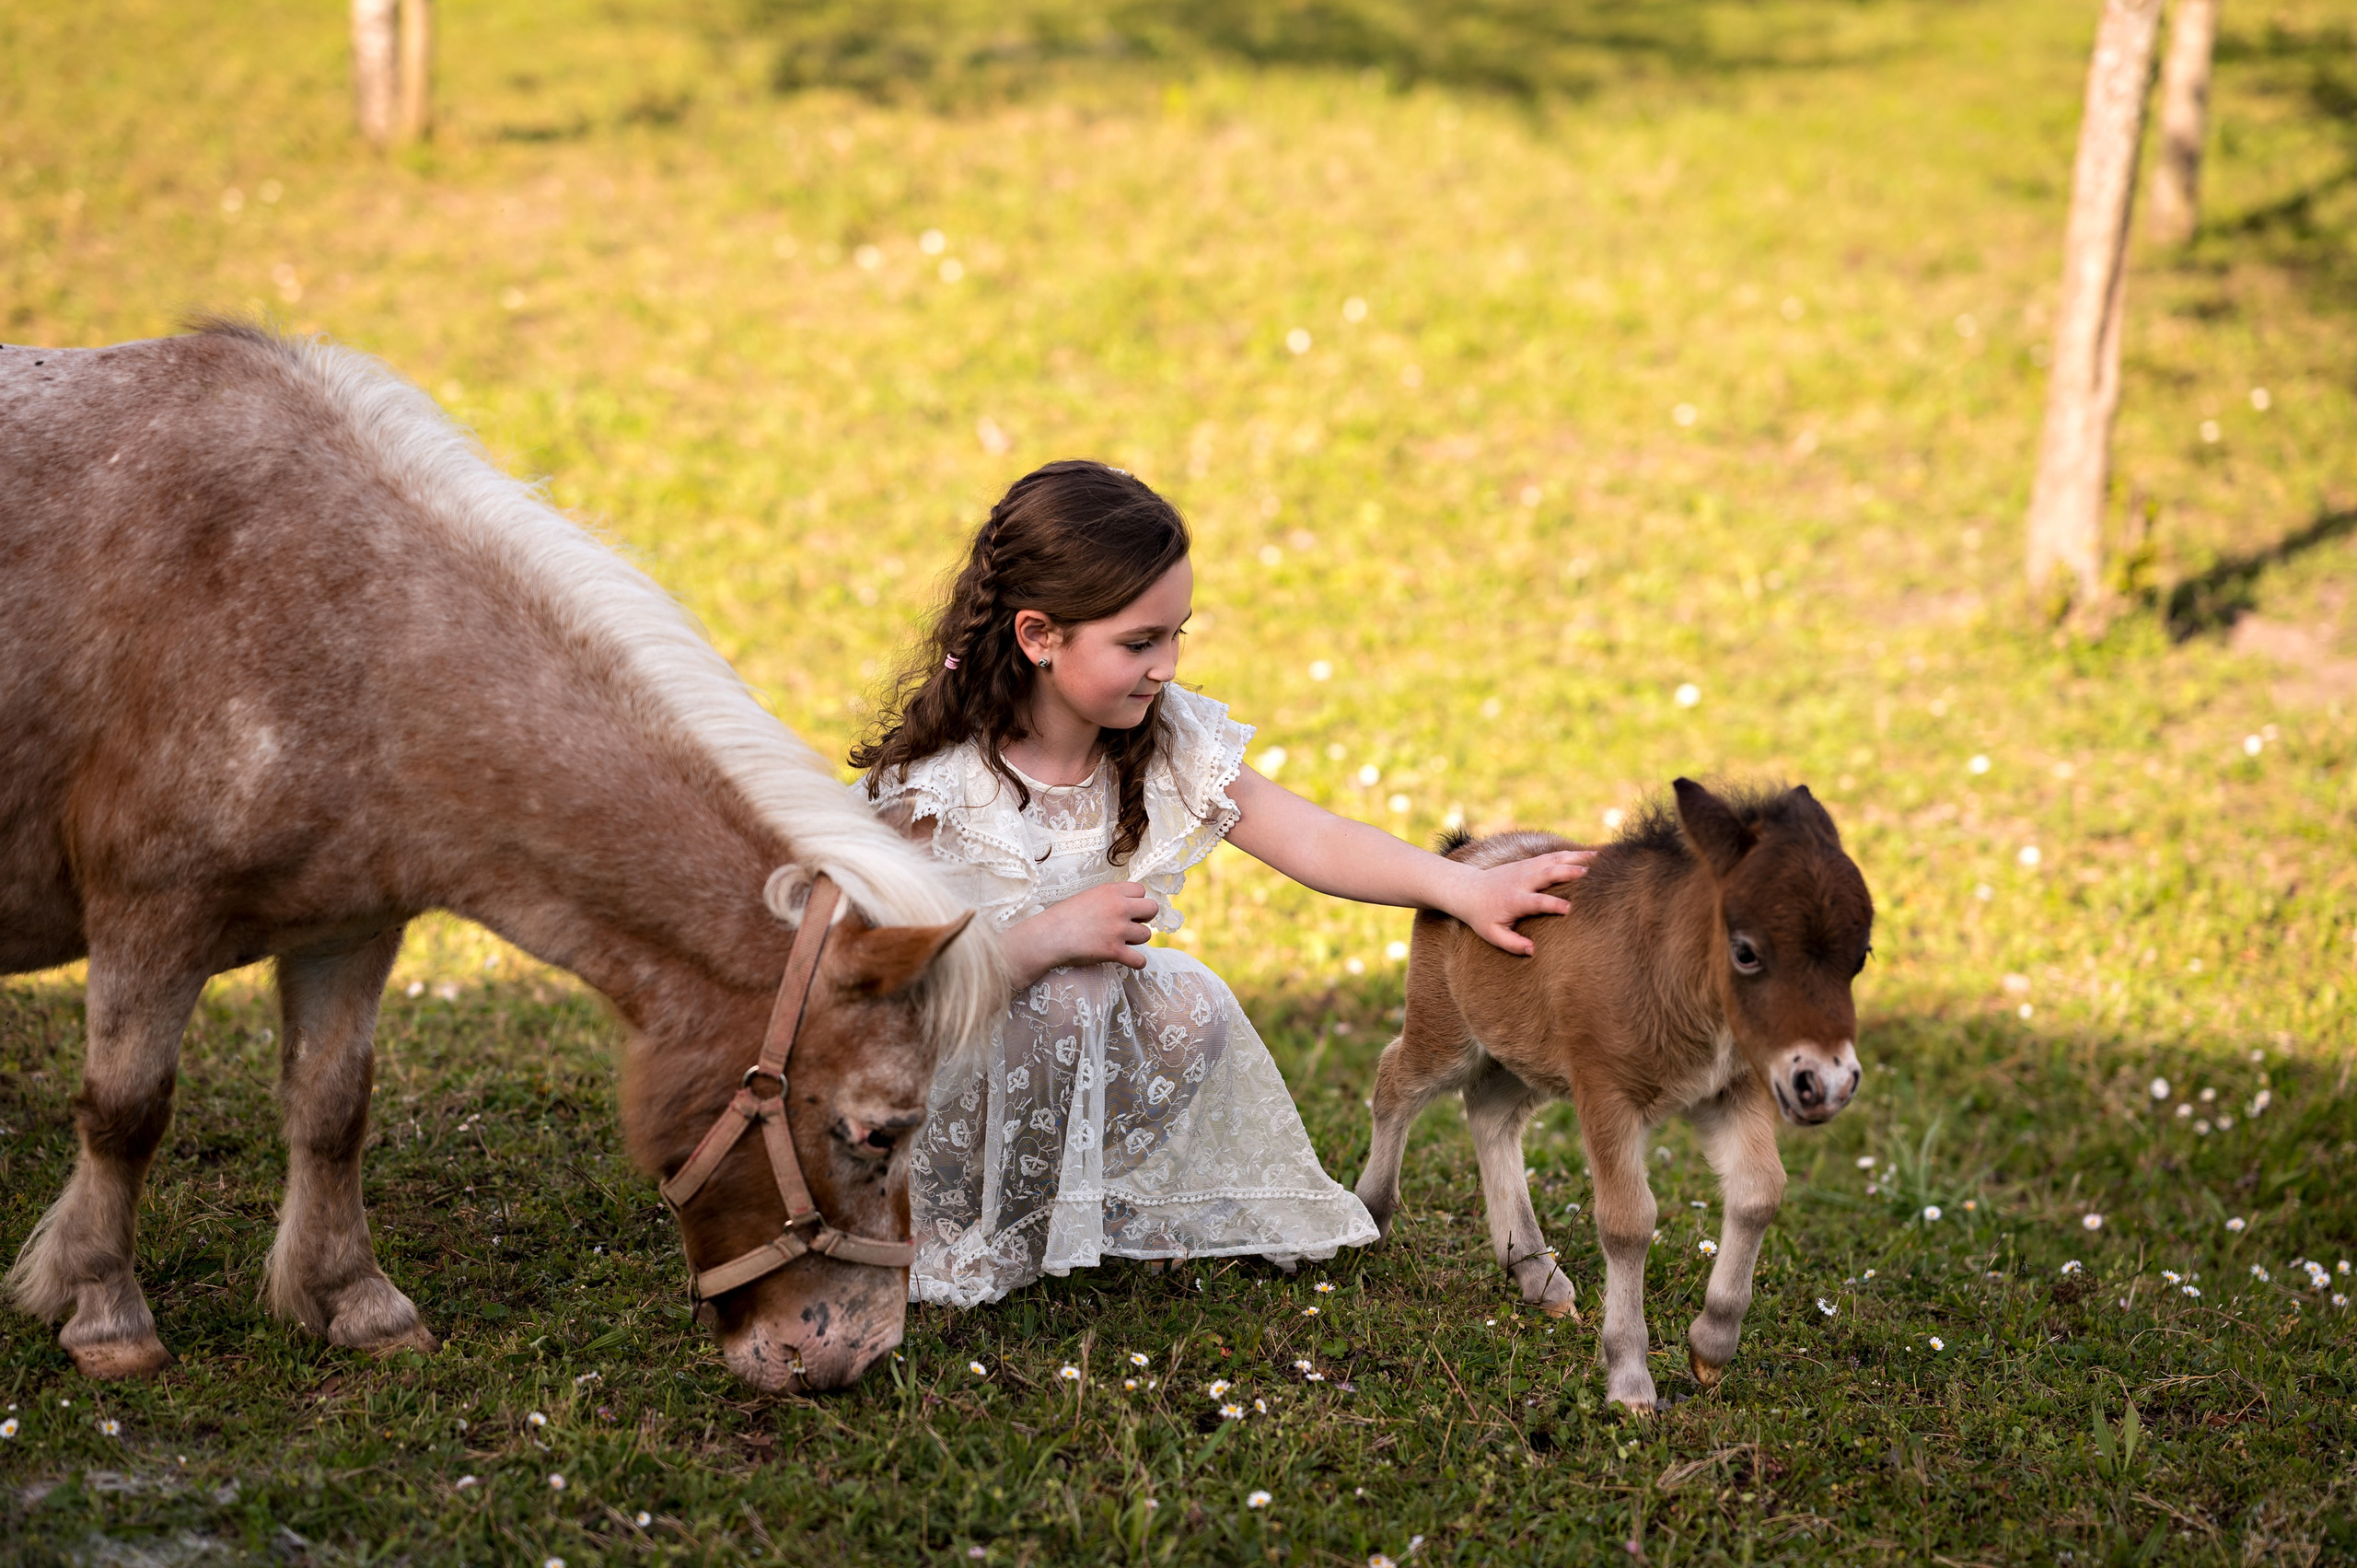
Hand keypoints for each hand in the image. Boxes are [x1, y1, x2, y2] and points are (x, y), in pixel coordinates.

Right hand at [1001, 881, 1159, 984]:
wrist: (1048, 935)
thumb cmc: (1063, 916)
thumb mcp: (1088, 896)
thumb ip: (1109, 898)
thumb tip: (1127, 904)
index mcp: (1111, 891)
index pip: (1142, 891)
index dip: (1136, 901)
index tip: (1128, 910)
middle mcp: (1119, 908)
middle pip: (1152, 909)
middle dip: (1144, 918)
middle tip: (1131, 925)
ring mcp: (1118, 930)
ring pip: (1146, 935)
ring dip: (1136, 940)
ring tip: (1120, 941)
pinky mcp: (1114, 951)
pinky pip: (1140, 960)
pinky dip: (1137, 962)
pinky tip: (1128, 959)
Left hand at [1446, 849, 1594, 955]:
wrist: (1468, 890)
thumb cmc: (1483, 916)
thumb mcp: (1492, 934)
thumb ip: (1512, 944)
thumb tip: (1533, 951)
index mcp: (1515, 900)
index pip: (1537, 902)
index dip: (1552, 905)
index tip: (1570, 909)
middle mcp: (1522, 881)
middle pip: (1547, 874)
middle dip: (1567, 873)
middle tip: (1589, 874)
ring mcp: (1525, 868)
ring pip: (1553, 860)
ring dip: (1575, 858)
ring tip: (1598, 857)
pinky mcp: (1528, 863)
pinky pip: (1552, 856)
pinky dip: (1570, 854)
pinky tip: (1588, 854)